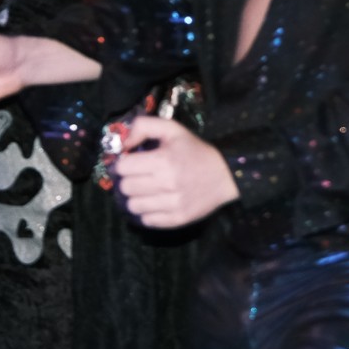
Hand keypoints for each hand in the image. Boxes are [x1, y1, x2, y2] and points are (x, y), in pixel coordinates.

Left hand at [110, 114, 239, 228]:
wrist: (226, 175)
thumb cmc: (195, 151)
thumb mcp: (172, 129)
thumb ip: (144, 127)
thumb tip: (123, 143)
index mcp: (162, 160)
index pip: (122, 168)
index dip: (123, 164)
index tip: (131, 163)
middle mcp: (166, 184)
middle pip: (125, 188)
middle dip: (128, 180)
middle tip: (137, 177)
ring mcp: (172, 204)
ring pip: (133, 207)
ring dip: (135, 198)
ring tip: (145, 191)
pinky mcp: (178, 219)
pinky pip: (148, 221)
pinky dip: (147, 213)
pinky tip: (155, 203)